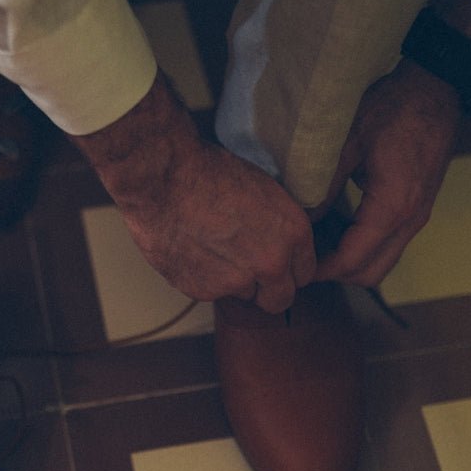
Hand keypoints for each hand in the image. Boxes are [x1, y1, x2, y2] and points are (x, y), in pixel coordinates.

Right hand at [74, 74, 314, 313]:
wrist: (165, 178)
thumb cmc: (210, 171)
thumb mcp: (263, 190)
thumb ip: (277, 227)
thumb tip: (277, 242)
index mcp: (293, 234)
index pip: (305, 273)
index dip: (288, 269)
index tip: (274, 265)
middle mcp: (272, 263)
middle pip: (280, 299)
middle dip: (267, 290)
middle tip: (247, 272)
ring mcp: (239, 282)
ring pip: (242, 296)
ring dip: (231, 282)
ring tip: (210, 250)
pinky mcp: (205, 291)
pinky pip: (209, 293)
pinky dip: (201, 278)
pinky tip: (190, 251)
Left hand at [313, 0, 470, 285]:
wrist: (436, 88)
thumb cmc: (393, 108)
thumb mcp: (347, 142)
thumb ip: (321, 184)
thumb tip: (297, 217)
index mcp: (392, 206)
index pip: (353, 260)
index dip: (321, 270)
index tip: (296, 266)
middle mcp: (410, 219)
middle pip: (370, 273)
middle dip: (335, 273)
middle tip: (303, 257)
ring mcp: (418, 215)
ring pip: (382, 261)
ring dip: (350, 260)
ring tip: (317, 241)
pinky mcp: (417, 208)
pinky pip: (389, 243)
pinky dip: (363, 245)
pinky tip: (336, 225)